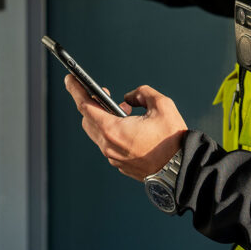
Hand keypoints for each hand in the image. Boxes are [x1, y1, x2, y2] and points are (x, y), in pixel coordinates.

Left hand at [64, 75, 187, 180]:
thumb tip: (130, 98)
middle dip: (92, 104)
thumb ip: (143, 93)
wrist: (181, 170)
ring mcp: (113, 158)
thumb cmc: (172, 139)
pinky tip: (128, 126)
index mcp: (113, 130)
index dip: (76, 90)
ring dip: (104, 118)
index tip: (70, 79)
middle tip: (104, 93)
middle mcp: (108, 146)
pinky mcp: (120, 165)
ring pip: (98, 133)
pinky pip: (108, 144)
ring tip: (124, 110)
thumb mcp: (162, 105)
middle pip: (88, 120)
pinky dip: (112, 132)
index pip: (85, 107)